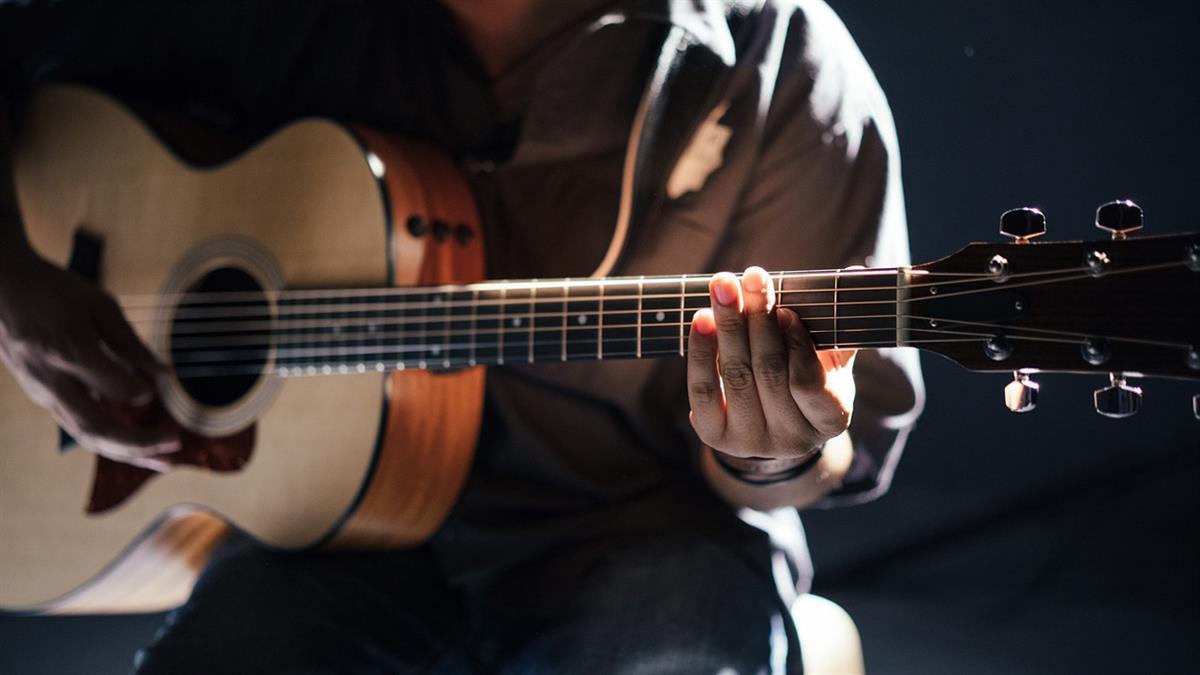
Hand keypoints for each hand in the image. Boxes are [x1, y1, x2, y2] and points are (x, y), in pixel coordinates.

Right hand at [0, 250, 178, 470]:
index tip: (161, 384)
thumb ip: (131, 344)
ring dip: (126, 451)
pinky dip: (109, 439)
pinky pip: (77, 425)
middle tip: (175, 445)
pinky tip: (136, 445)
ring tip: (163, 461)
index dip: (143, 391)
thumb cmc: (53, 290)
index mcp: (69, 351)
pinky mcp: (41, 397)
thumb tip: (165, 377)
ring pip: (85, 434)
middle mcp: (52, 380)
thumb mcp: (99, 305)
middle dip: (139, 444)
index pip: (116, 388)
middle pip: (96, 427)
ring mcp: (42, 392)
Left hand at [687, 266, 855, 471]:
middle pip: (768, 372)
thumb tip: (856, 272)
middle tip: (752, 277)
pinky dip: (701, 351)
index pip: (809, 383)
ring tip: (723, 286)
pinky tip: (702, 318)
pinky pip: (703, 390)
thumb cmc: (807, 377)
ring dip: (728, 326)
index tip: (786, 311)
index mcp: (830, 419)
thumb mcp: (829, 357)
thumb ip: (837, 323)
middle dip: (758, 320)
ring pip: (736, 376)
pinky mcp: (716, 436)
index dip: (797, 346)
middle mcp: (791, 439)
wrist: (771, 422)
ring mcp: (751, 441)